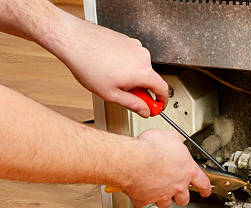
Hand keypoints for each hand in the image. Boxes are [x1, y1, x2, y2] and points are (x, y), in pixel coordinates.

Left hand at [49, 13, 167, 116]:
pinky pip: (131, 57)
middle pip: (151, 78)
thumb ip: (133, 104)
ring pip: (140, 67)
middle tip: (125, 94)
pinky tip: (108, 66)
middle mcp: (143, 57)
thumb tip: (145, 110)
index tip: (157, 106)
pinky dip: (125, 64)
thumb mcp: (111, 94)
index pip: (164, 90)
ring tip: (111, 78)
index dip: (162, 101)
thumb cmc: (87, 64)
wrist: (72, 39)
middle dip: (141, 88)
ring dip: (132, 76)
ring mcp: (135, 46)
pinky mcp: (126, 40)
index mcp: (143, 72)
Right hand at [122, 130, 210, 207]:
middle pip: (184, 198)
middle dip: (182, 196)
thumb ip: (176, 143)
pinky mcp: (144, 198)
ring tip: (160, 192)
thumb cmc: (151, 148)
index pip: (203, 183)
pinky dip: (142, 198)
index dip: (205, 188)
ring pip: (166, 203)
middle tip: (179, 192)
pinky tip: (140, 191)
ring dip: (164, 199)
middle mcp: (177, 185)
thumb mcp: (170, 137)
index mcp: (187, 171)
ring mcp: (161, 194)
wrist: (133, 160)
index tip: (205, 191)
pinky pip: (144, 202)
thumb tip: (175, 141)